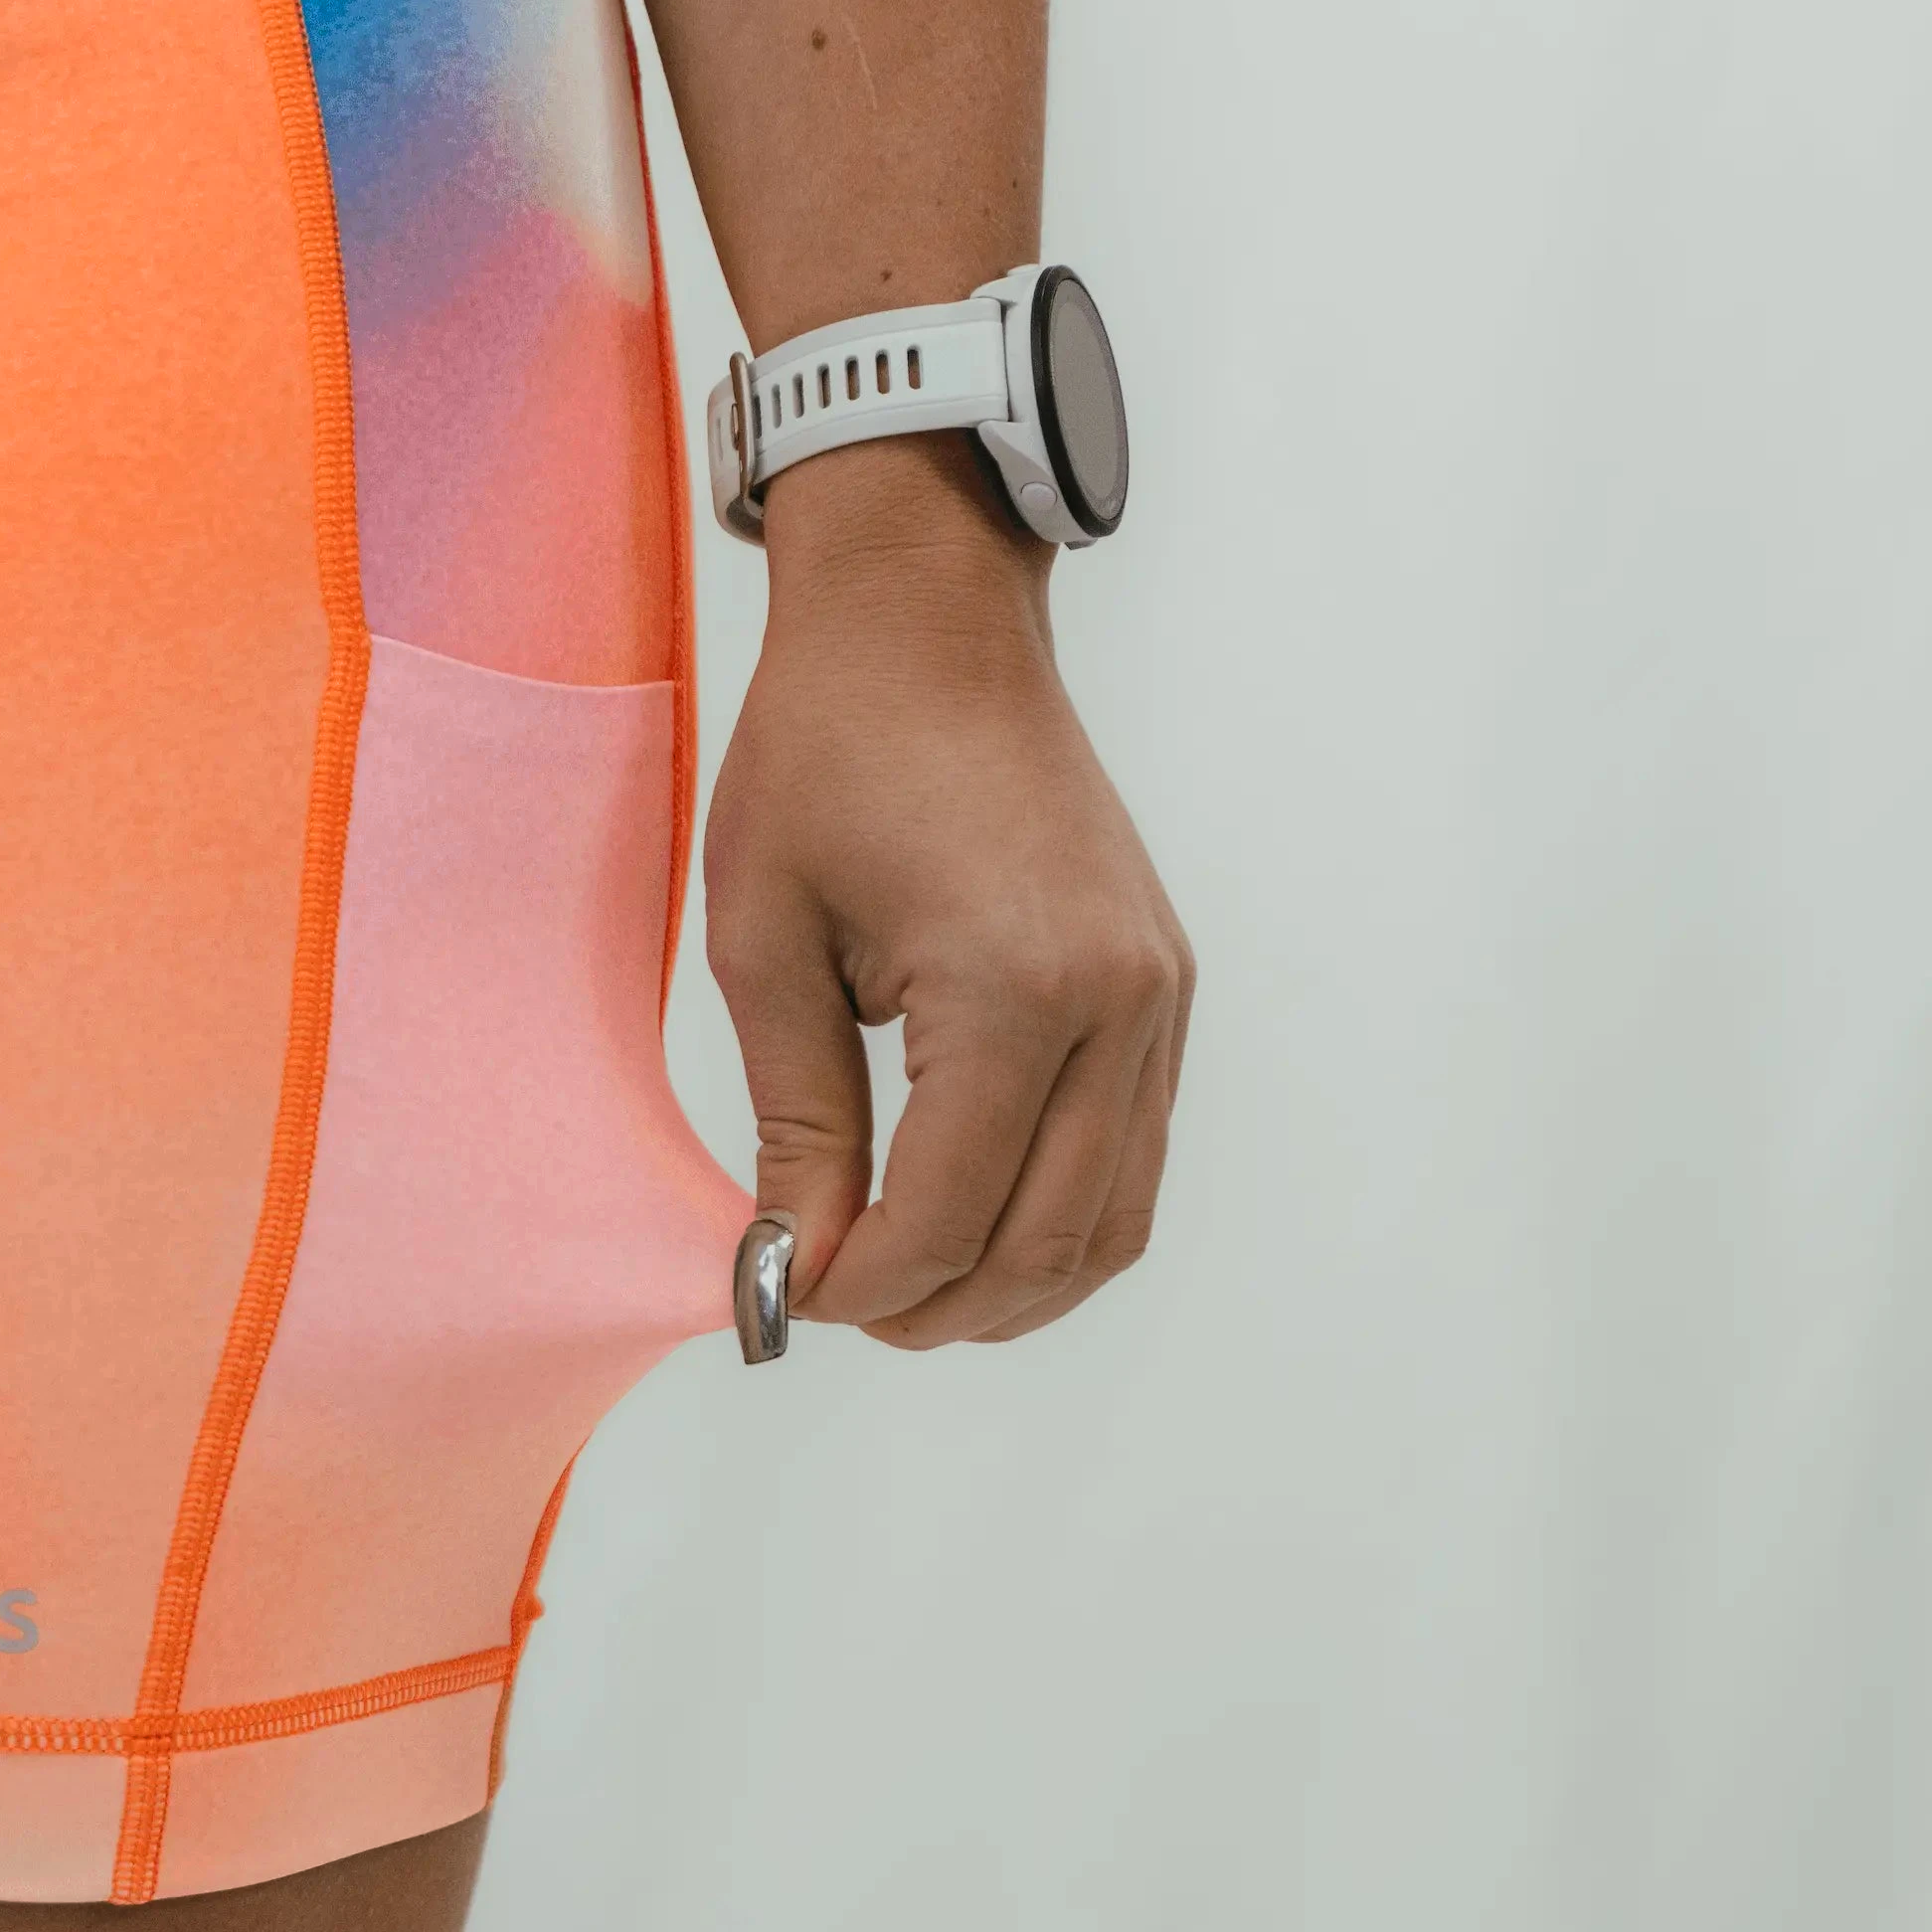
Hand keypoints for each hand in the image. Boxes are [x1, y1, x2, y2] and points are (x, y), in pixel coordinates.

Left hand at [703, 431, 1192, 1345]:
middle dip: (933, 1306)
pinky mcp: (1165, 989)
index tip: (782, 1297)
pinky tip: (968, 1219)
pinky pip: (1134, 1157)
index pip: (947, 1214)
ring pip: (1111, 1222)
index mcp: (1016, 991)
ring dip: (1007, 1285)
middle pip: (1046, 1245)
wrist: (927, 625)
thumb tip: (792, 1265)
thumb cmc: (826, 757)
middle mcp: (1119, 1006)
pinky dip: (1060, 1220)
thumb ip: (795, 1121)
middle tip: (831, 1304)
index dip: (859, 1286)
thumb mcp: (766, 942)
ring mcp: (1160, 999)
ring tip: (897, 1285)